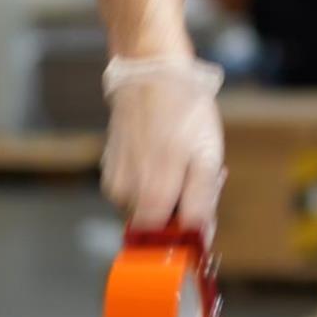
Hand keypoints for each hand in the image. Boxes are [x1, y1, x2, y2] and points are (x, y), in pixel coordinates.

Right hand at [100, 56, 225, 229]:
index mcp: (149, 199)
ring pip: (146, 204)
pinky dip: (155, 178)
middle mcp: (124, 196)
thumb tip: (197, 238)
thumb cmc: (182, 113)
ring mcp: (114, 181)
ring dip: (169, 192)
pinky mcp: (110, 167)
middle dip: (180, 209)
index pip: (164, 243)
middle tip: (199, 179)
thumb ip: (199, 206)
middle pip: (157, 224)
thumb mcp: (206, 161)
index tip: (201, 217)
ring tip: (184, 161)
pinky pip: (136, 187)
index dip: (185, 234)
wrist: (151, 73)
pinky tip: (167, 153)